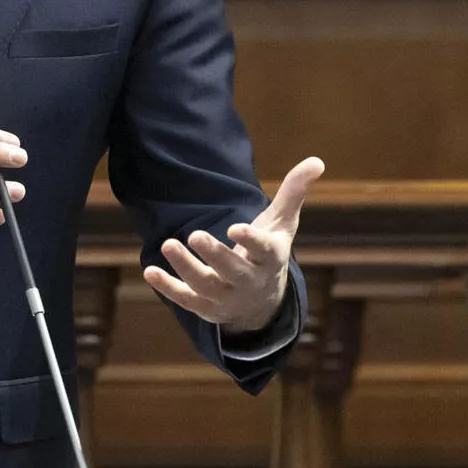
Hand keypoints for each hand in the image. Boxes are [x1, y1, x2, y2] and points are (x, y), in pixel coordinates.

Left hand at [143, 156, 322, 332]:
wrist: (261, 303)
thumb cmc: (268, 252)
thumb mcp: (282, 224)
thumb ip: (293, 192)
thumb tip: (317, 160)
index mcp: (269, 259)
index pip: (264, 251)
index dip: (251, 241)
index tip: (236, 228)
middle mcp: (249, 281)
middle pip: (232, 271)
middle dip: (214, 255)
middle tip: (194, 235)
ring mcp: (226, 296)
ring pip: (205, 285)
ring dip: (185, 267)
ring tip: (167, 244)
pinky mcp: (205, 307)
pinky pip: (185, 299)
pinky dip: (168, 288)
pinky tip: (150, 270)